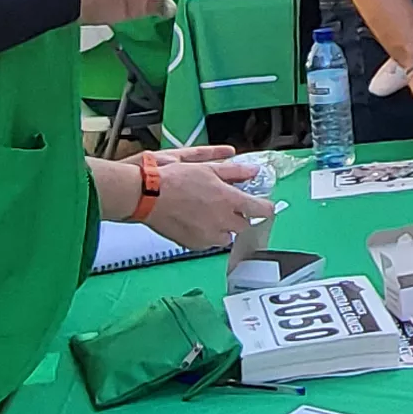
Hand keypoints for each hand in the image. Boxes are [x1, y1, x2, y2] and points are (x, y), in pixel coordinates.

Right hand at [139, 155, 274, 252]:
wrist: (148, 196)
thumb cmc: (173, 179)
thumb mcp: (207, 169)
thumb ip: (235, 172)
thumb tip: (252, 171)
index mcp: (229, 200)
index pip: (261, 210)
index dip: (265, 207)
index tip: (262, 205)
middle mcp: (222, 221)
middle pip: (244, 225)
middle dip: (239, 217)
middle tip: (227, 206)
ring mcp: (209, 235)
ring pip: (227, 237)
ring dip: (224, 228)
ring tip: (209, 214)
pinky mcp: (195, 245)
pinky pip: (209, 244)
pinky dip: (207, 235)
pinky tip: (196, 222)